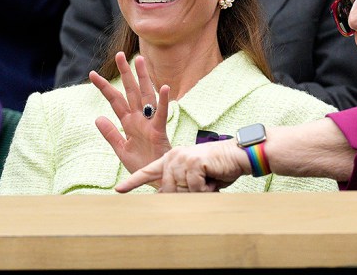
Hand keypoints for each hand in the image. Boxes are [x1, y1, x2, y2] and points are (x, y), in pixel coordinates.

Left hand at [90, 52, 172, 181]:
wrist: (154, 179)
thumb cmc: (142, 164)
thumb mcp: (121, 149)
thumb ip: (111, 133)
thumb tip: (97, 118)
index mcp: (128, 122)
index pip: (115, 100)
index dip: (104, 87)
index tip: (92, 73)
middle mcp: (139, 118)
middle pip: (131, 91)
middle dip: (125, 73)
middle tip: (119, 54)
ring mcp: (149, 123)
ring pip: (146, 96)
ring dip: (143, 78)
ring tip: (139, 60)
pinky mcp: (159, 130)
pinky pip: (161, 114)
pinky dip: (163, 101)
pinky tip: (164, 87)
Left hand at [115, 139, 248, 192]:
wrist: (237, 156)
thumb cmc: (218, 168)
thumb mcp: (195, 178)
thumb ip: (180, 186)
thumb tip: (169, 200)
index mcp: (171, 158)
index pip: (148, 171)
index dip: (133, 182)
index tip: (118, 190)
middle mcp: (174, 156)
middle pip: (167, 189)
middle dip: (184, 196)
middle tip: (201, 189)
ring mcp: (183, 158)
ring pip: (180, 189)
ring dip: (196, 192)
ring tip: (208, 182)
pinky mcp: (194, 162)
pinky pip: (193, 187)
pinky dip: (204, 189)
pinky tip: (212, 180)